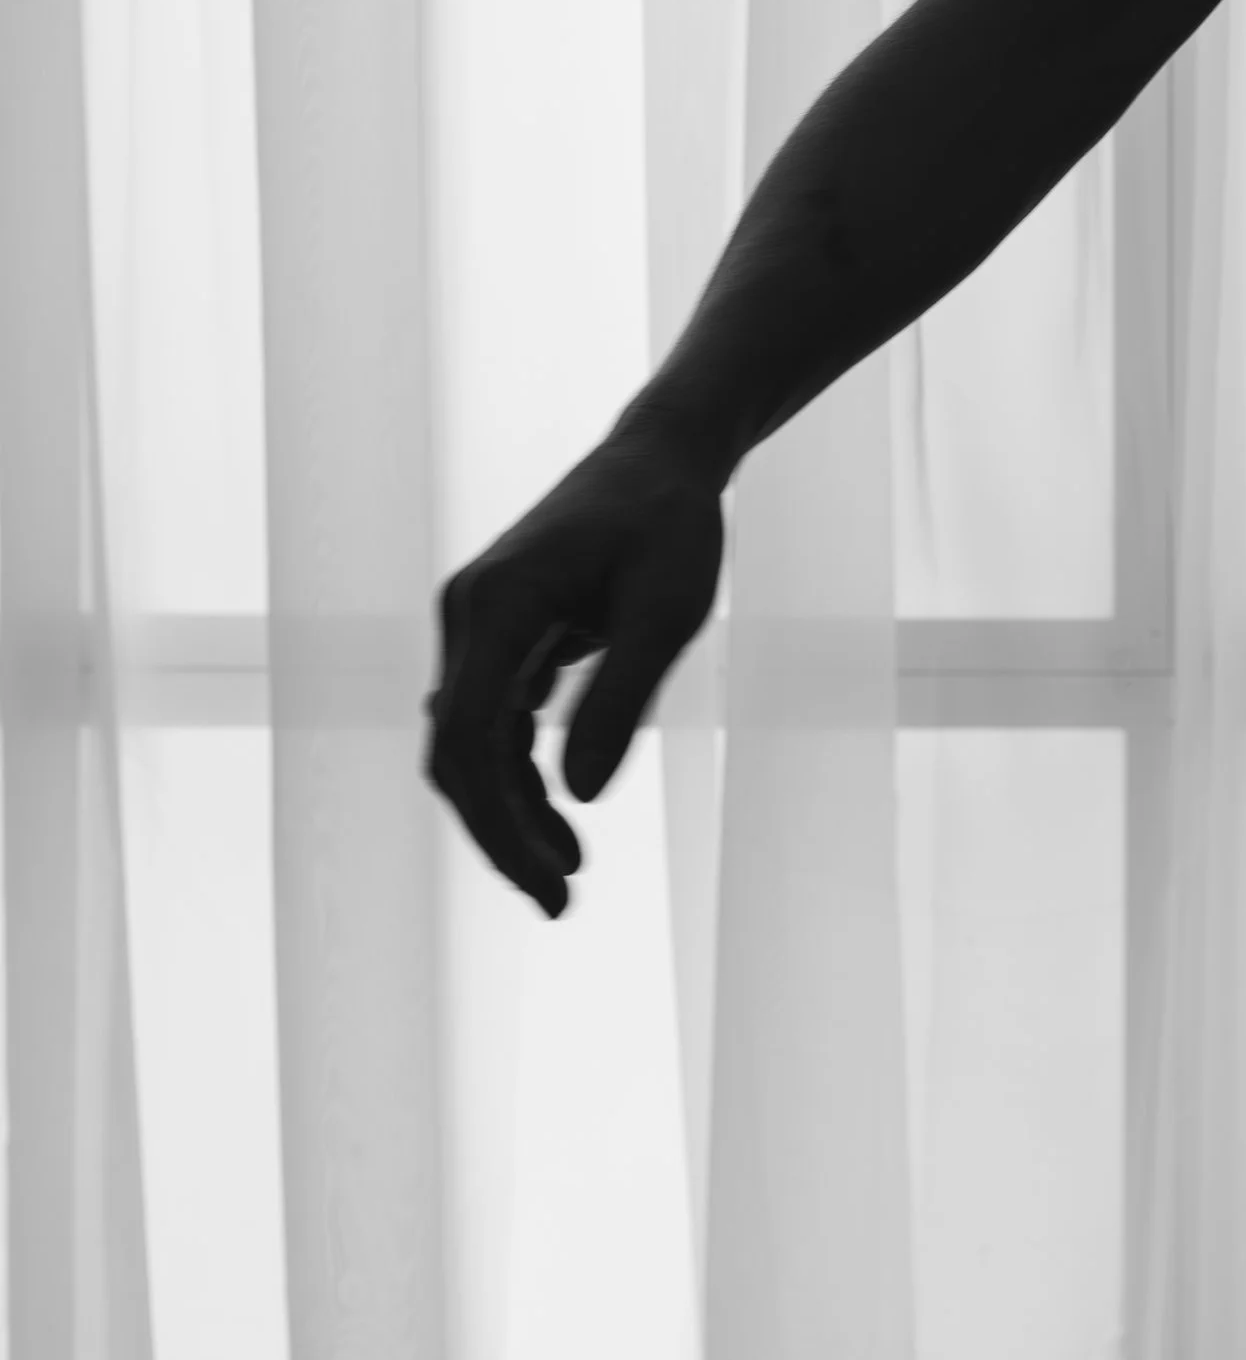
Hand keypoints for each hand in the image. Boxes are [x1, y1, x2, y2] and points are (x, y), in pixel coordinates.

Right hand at [423, 416, 724, 916]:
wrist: (663, 457)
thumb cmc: (672, 523)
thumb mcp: (667, 611)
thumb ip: (622, 697)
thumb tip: (580, 795)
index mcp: (496, 602)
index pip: (468, 737)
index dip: (499, 822)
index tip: (551, 882)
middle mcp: (467, 614)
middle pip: (459, 751)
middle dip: (502, 833)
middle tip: (560, 902)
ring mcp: (477, 625)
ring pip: (472, 744)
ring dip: (512, 812)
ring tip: (568, 874)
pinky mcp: (499, 634)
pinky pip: (493, 721)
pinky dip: (520, 775)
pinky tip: (559, 819)